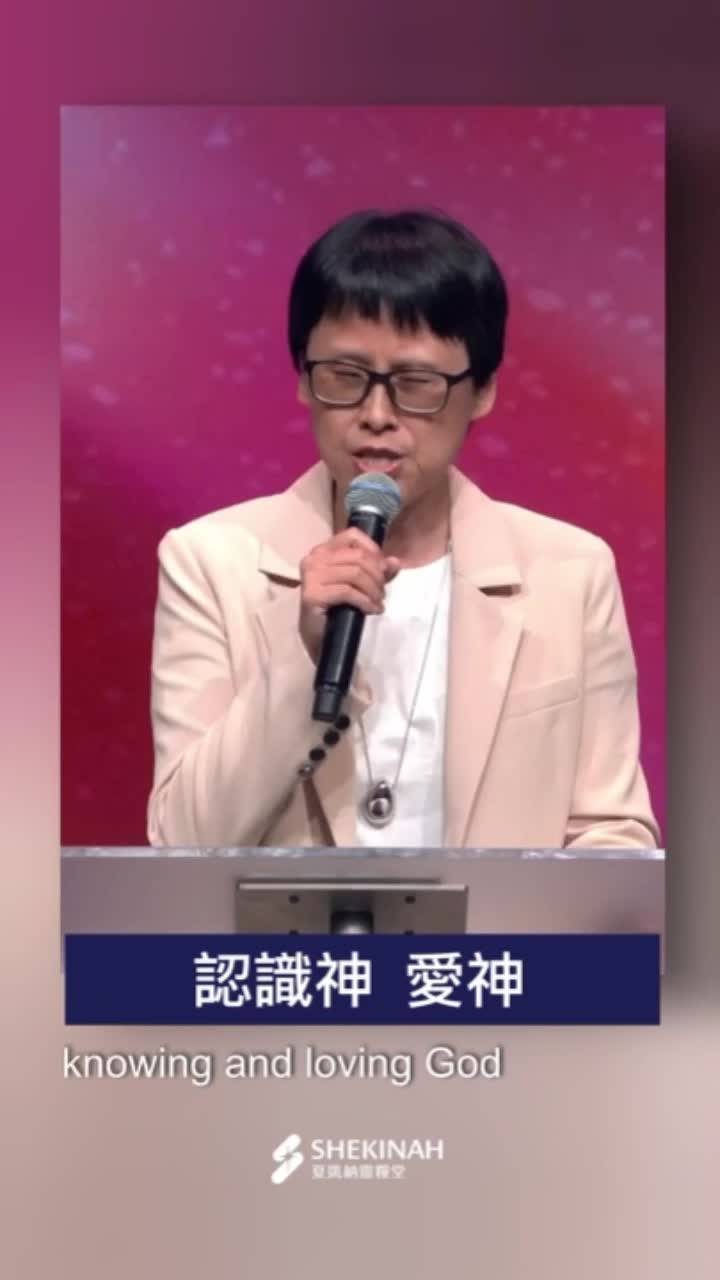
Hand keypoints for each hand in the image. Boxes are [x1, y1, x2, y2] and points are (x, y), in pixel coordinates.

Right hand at [299, 528, 400, 662]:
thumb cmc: (339, 607)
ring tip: (378, 603)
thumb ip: (378, 571)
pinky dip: (365, 601)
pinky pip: (348, 591)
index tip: (383, 570)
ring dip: (373, 590)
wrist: (321, 637)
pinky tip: (371, 610)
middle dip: (377, 576)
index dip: (373, 550)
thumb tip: (395, 561)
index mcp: (323, 550)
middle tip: (382, 593)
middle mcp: (314, 558)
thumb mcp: (362, 584)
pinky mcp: (312, 594)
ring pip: (355, 574)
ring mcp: (311, 575)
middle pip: (358, 557)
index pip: (352, 535)